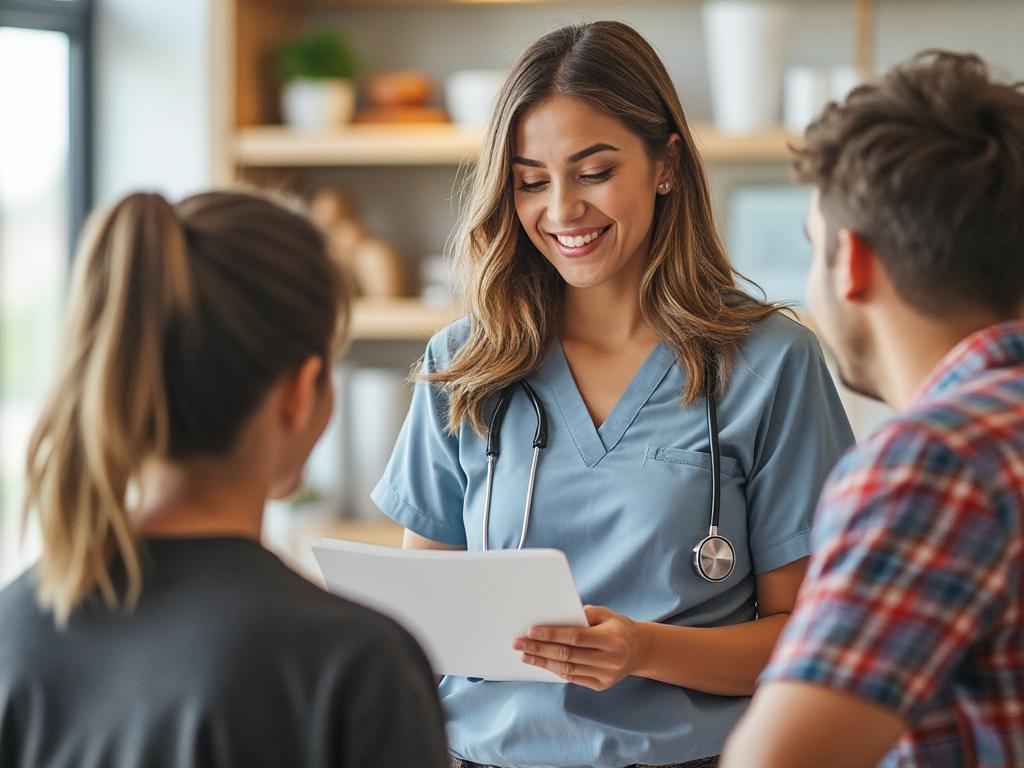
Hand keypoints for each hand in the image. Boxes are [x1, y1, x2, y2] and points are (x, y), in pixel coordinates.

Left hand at [512, 605, 648, 690]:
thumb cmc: (617, 627)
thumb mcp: (606, 614)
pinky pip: (573, 678)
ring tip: (524, 655)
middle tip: (518, 643)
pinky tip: (540, 663)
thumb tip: (555, 617)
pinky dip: (554, 670)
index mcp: (613, 639)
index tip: (530, 630)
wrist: (640, 650)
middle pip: (568, 654)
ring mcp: (606, 676)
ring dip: (542, 662)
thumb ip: (584, 614)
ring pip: (567, 669)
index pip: (576, 636)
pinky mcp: (601, 685)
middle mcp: (611, 660)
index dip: (552, 634)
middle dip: (539, 648)